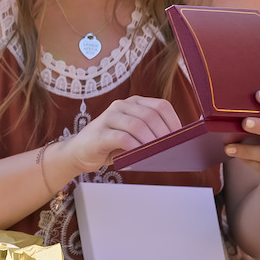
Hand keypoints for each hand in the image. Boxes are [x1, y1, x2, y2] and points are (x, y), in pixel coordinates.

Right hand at [65, 95, 182, 172]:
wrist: (79, 153)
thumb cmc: (110, 146)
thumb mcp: (133, 137)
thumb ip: (149, 136)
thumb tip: (174, 145)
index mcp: (133, 103)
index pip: (161, 106)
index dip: (174, 122)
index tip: (181, 139)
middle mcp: (121, 106)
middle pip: (151, 115)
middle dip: (164, 134)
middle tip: (171, 150)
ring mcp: (109, 117)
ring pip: (138, 124)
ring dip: (151, 141)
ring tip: (158, 155)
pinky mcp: (100, 133)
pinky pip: (122, 138)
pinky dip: (135, 147)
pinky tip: (140, 156)